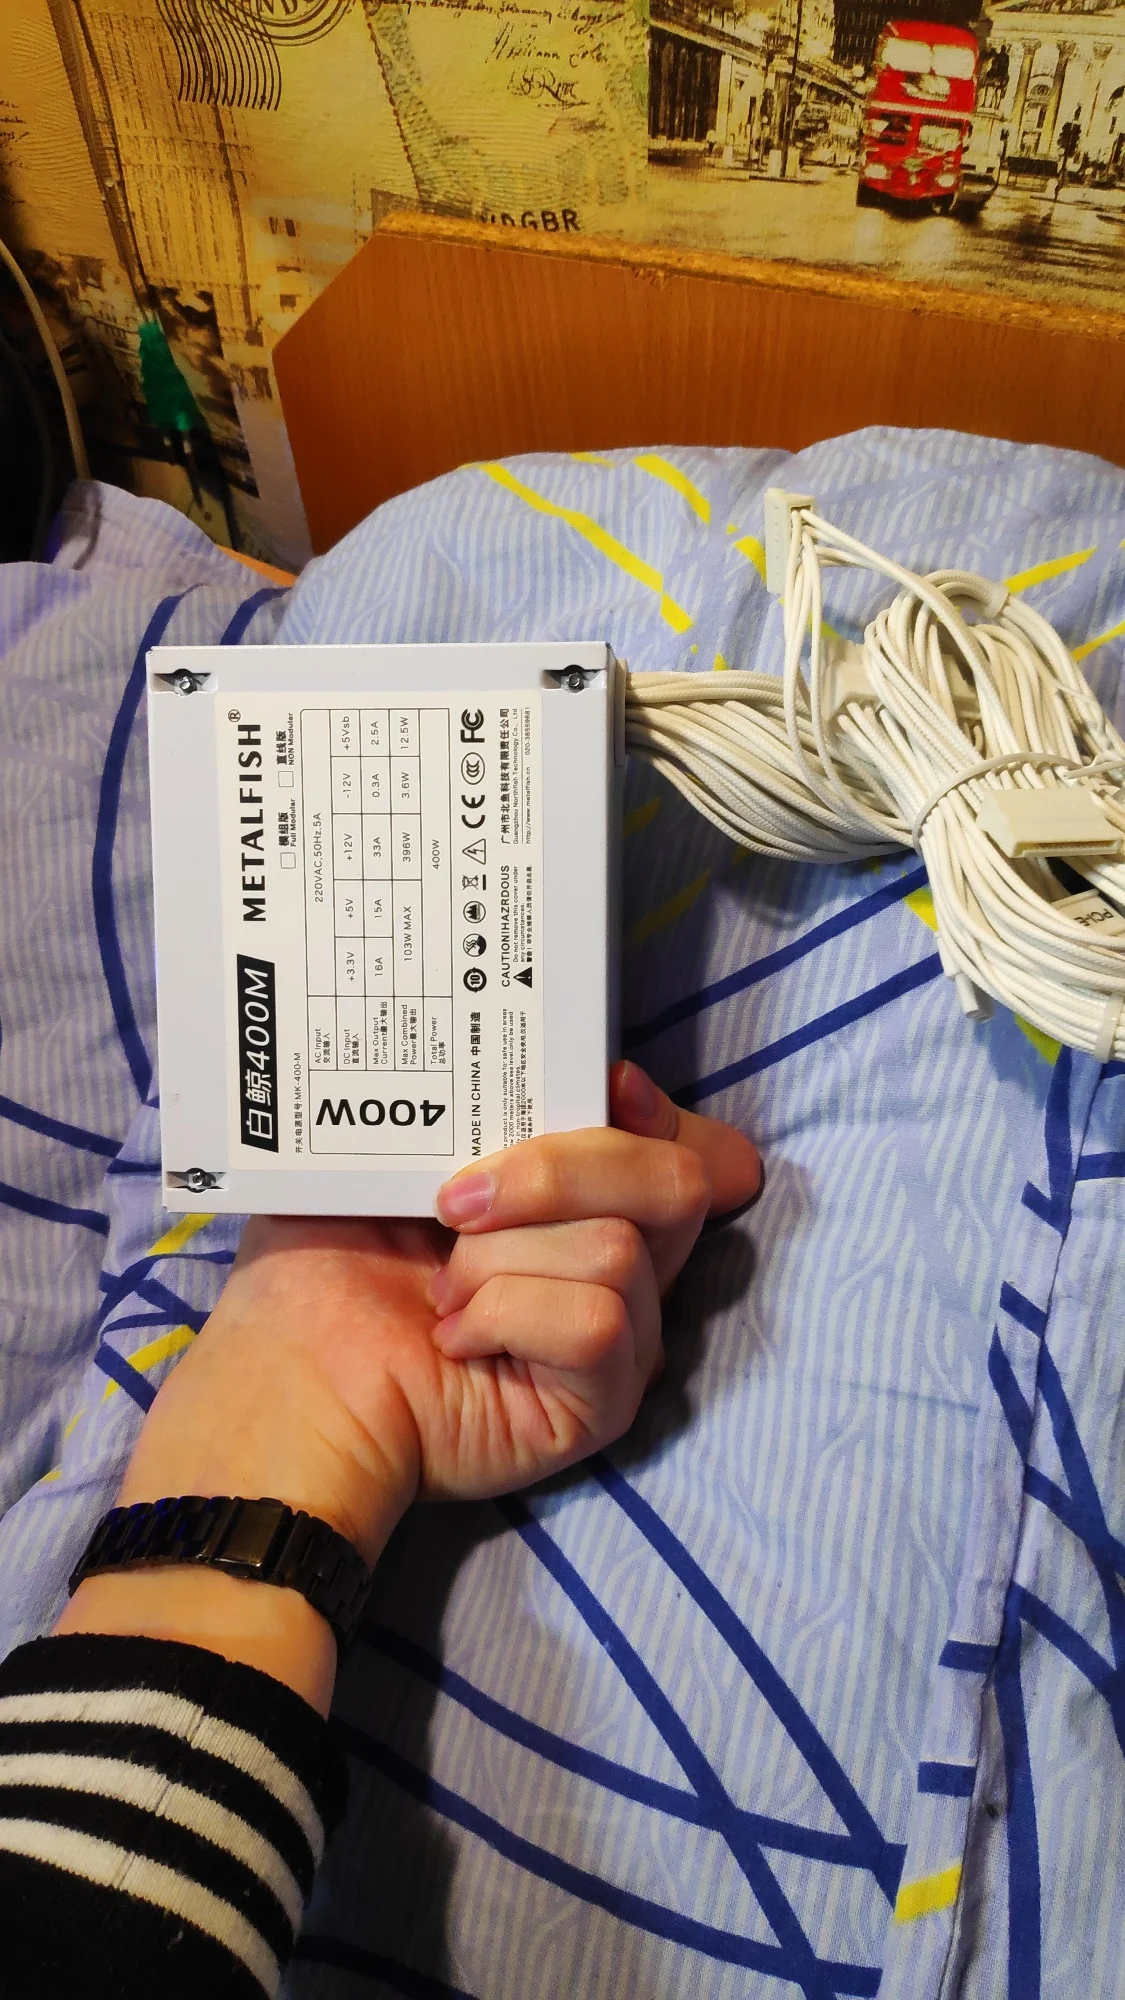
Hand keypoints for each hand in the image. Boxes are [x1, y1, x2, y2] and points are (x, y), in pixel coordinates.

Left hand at [112, 1064, 759, 1564]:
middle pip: (674, 1182)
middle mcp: (615, 1267)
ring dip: (499, 1260)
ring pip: (619, 1249)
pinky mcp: (603, 1402)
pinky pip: (597, 1323)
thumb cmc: (327, 1267)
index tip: (611, 1086)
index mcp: (577, 1203)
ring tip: (438, 1293)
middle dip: (562, 1171)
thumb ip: (484, 1108)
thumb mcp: (398, 1155)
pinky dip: (509, 1316)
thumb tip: (588, 1073)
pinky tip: (456, 1339)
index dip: (659, 1113)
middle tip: (456, 1203)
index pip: (674, 1146)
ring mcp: (619, 1339)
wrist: (291, 1376)